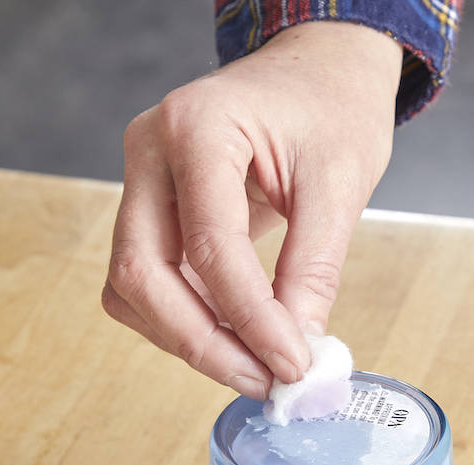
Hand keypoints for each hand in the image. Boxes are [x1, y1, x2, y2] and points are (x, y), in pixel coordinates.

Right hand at [103, 21, 401, 398]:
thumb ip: (314, 270)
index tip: (290, 365)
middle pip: (142, 273)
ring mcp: (141, 180)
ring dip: (187, 338)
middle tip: (262, 381)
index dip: (249, 318)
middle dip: (202, 342)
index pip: (209, 245)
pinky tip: (235, 336)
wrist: (318, 74)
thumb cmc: (330, 108)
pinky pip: (147, 281)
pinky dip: (184, 319)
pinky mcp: (150, 209)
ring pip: (132, 286)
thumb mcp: (340, 184)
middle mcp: (150, 151)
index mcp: (197, 126)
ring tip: (255, 364)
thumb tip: (297, 350)